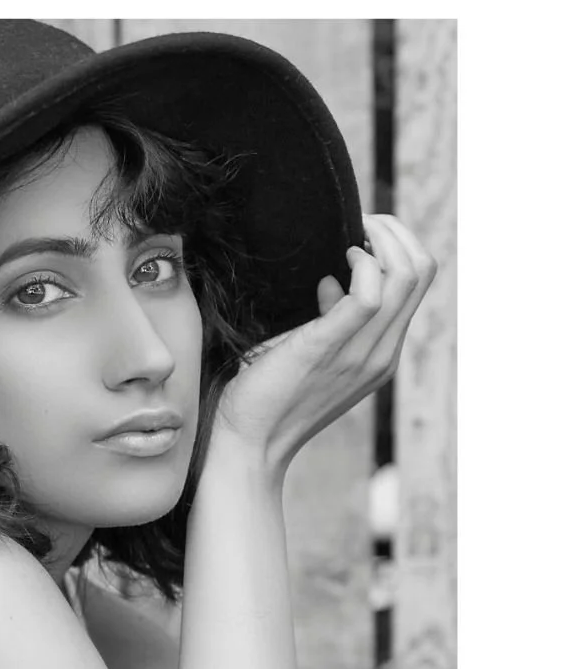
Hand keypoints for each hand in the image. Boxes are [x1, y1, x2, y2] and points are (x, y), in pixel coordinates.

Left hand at [213, 214, 437, 473]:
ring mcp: (361, 353)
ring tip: (351, 232)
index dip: (398, 245)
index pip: (417, 283)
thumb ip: (327, 321)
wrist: (248, 447)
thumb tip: (327, 283)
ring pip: (405, 277)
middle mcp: (380, 353)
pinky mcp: (329, 349)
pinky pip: (369, 296)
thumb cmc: (266, 397)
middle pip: (421, 271)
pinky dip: (361, 266)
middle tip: (361, 221)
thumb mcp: (308, 354)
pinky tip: (337, 261)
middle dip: (395, 231)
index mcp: (379, 353)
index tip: (364, 232)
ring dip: (381, 239)